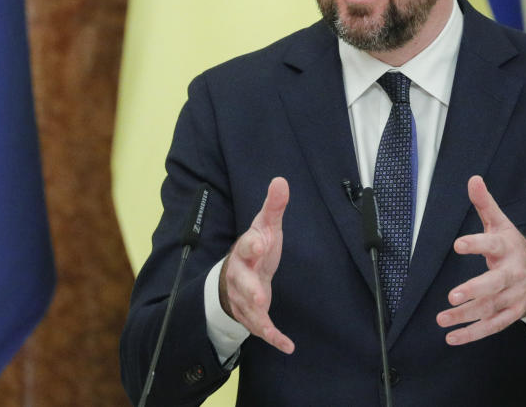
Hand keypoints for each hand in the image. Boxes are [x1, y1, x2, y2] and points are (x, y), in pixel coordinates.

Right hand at [219, 177, 294, 353]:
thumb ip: (274, 207)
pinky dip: (274, 338)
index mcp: (246, 251)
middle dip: (249, 288)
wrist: (237, 276)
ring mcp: (244, 298)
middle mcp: (241, 276)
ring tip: (265, 321)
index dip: (253, 245)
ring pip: (248, 308)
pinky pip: (262, 328)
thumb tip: (281, 180)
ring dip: (257, 316)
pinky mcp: (253, 316)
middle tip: (258, 295)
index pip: (247, 246)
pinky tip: (288, 346)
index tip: (261, 242)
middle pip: (242, 282)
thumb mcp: (265, 226)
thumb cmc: (256, 249)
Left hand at [436, 175, 525, 345]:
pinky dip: (472, 334)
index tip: (459, 244)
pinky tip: (452, 337)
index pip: (492, 245)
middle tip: (452, 295)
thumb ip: (485, 204)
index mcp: (507, 248)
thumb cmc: (513, 246)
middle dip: (474, 290)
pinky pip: (492, 326)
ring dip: (466, 316)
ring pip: (489, 308)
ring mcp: (512, 297)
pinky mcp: (510, 314)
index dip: (477, 244)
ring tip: (442, 320)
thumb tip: (473, 178)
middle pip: (494, 284)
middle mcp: (511, 274)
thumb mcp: (501, 223)